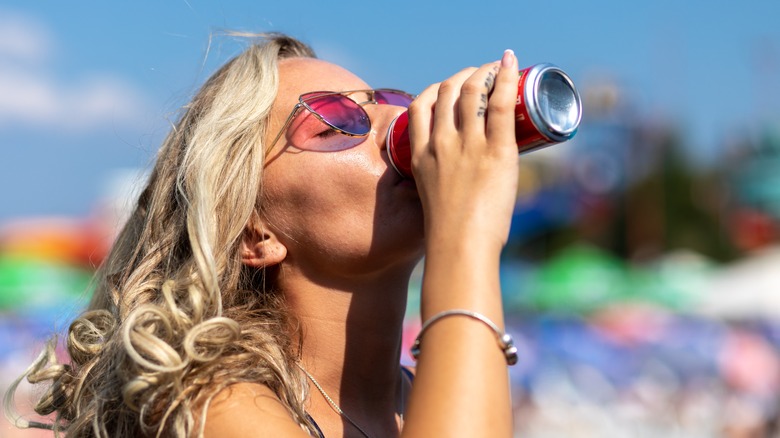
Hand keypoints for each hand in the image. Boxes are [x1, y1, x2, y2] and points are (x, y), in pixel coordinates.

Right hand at [407, 50, 519, 249]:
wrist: (460, 247)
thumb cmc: (450, 236)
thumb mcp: (433, 201)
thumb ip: (443, 185)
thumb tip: (464, 187)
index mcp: (421, 156)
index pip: (420, 106)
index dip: (436, 89)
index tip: (451, 87)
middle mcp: (442, 144)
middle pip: (447, 92)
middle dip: (464, 75)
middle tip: (481, 74)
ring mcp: (468, 146)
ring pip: (472, 92)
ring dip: (485, 72)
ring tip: (497, 68)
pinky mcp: (496, 152)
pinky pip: (499, 104)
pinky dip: (506, 78)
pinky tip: (511, 64)